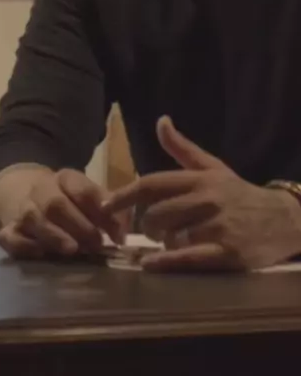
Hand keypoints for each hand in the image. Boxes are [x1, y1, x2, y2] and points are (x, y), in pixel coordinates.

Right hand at [0, 168, 126, 258]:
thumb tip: (123, 233)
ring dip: (54, 235)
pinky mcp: (8, 230)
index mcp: (65, 179)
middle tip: (96, 245)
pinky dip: (24, 245)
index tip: (119, 236)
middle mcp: (41, 190)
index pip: (83, 191)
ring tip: (72, 250)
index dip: (103, 214)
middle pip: (56, 203)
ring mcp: (23, 210)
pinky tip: (40, 253)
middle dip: (78, 225)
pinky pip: (10, 236)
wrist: (25, 193)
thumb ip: (110, 212)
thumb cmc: (69, 202)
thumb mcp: (89, 197)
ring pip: (34, 218)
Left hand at [104, 116, 300, 271]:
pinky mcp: (228, 253)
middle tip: (150, 231)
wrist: (284, 219)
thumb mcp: (213, 167)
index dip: (124, 195)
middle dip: (146, 225)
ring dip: (162, 244)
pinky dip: (166, 262)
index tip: (104, 204)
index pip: (153, 183)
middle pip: (156, 213)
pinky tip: (150, 265)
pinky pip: (189, 258)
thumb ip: (182, 148)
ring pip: (171, 236)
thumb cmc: (240, 194)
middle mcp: (207, 199)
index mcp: (199, 179)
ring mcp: (218, 226)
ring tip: (170, 243)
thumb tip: (161, 121)